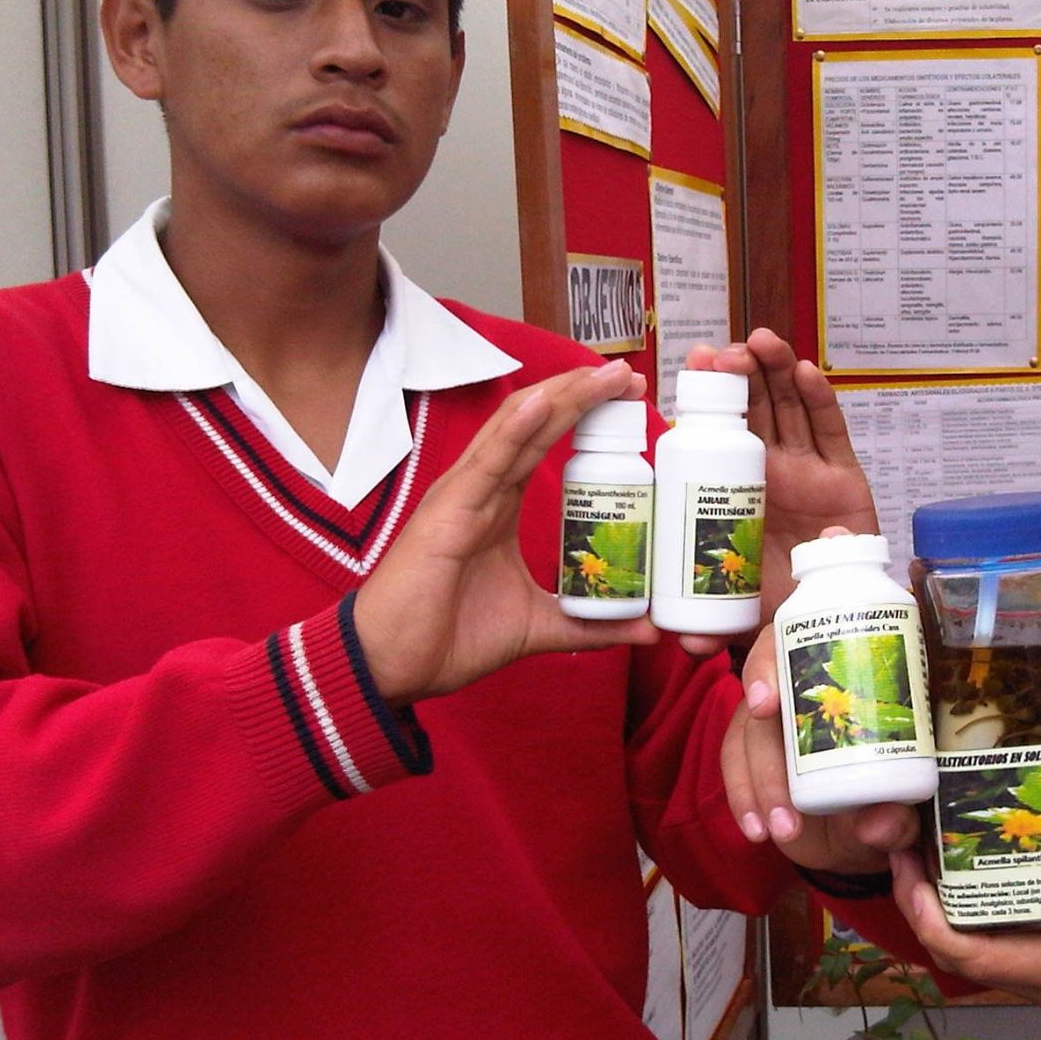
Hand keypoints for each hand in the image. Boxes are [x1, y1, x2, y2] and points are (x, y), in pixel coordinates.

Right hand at [353, 361, 659, 702]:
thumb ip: (590, 623)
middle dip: (582, 394)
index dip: (586, 416)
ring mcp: (462, 495)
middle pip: (536, 424)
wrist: (393, 665)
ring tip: (601, 374)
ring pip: (516, 431)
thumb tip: (648, 628)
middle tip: (629, 375)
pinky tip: (541, 404)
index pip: (546, 443)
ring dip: (561, 398)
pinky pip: (486, 464)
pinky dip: (513, 431)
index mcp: (499, 504)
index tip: (632, 400)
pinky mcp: (447, 514)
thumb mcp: (538, 626)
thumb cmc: (449, 637)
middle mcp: (482, 489)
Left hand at [685, 328, 878, 628]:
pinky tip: (804, 371)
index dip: (703, 401)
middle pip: (751, 410)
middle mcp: (770, 471)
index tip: (687, 369)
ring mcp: (807, 469)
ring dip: (773, 371)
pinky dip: (820, 399)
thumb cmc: (785, 603)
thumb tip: (691, 647)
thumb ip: (722, 630)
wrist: (836, 613)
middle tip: (718, 351)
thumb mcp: (746, 615)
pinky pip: (831, 431)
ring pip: (788, 408)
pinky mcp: (845, 476)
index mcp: (737, 492)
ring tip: (757, 343)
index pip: (716, 436)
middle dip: (736, 375)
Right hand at [722, 612, 918, 875]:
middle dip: (768, 754)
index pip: (797, 644)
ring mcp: (776, 717)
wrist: (866, 830)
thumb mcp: (901, 817)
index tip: (765, 704)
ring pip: (744, 733)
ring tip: (779, 830)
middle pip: (766, 695)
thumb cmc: (890, 804)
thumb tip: (881, 823)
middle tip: (788, 809)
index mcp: (847, 676)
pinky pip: (735, 763)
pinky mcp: (755, 748)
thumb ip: (896, 822)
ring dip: (755, 785)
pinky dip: (742, 798)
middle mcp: (805, 687)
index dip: (771, 665)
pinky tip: (755, 829)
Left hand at [888, 753, 1040, 1039]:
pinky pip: (1018, 947)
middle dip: (929, 898)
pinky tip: (1011, 870)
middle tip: (921, 838)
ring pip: (988, 948)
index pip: (959, 951)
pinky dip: (999, 913)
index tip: (905, 864)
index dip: (920, 911)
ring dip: (961, 905)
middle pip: (960, 947)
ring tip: (955, 844)